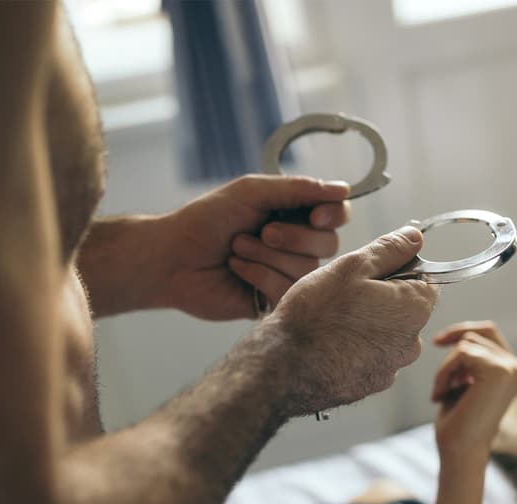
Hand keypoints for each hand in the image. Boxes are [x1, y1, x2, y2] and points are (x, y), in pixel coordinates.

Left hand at [161, 175, 349, 319]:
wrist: (172, 257)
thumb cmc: (206, 220)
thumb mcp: (252, 192)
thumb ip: (299, 189)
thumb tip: (344, 189)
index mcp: (294, 215)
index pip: (337, 214)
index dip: (334, 215)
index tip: (315, 216)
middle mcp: (296, 245)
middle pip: (328, 243)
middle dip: (293, 236)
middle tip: (262, 231)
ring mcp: (286, 273)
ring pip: (307, 268)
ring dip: (267, 255)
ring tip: (237, 249)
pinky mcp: (273, 300)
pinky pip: (288, 290)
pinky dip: (259, 275)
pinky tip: (237, 270)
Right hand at [260, 226, 438, 416]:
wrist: (285, 366)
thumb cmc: (317, 313)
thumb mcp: (353, 266)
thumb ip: (390, 249)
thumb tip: (414, 237)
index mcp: (415, 308)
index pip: (424, 279)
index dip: (397, 270)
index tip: (368, 273)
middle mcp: (411, 342)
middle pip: (404, 309)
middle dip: (381, 299)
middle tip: (344, 296)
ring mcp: (391, 368)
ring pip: (385, 334)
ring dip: (366, 325)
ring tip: (332, 321)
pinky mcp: (370, 384)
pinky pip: (369, 357)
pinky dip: (354, 349)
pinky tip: (329, 344)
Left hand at [431, 321, 516, 461]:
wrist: (459, 451)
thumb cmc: (457, 422)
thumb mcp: (463, 382)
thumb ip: (469, 359)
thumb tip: (463, 333)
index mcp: (514, 370)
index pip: (488, 332)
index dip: (461, 332)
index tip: (437, 342)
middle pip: (477, 333)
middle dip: (451, 351)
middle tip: (439, 381)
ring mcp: (511, 368)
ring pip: (465, 344)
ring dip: (446, 369)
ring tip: (442, 394)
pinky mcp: (499, 371)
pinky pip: (460, 353)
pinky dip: (443, 373)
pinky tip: (440, 396)